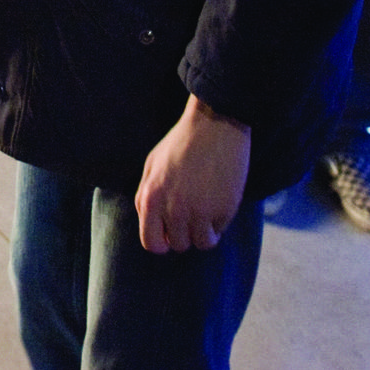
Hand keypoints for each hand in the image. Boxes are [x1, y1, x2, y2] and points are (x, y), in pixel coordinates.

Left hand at [137, 95, 251, 251]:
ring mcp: (200, 212)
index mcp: (151, 198)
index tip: (169, 232)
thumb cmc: (181, 143)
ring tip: (207, 212)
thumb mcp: (152, 166)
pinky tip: (219, 201)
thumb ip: (145, 196)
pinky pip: (220, 231)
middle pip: (178, 244)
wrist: (215, 125)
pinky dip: (220, 222)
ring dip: (204, 232)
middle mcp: (174, 209)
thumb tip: (148, 223)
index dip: (160, 241)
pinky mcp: (224, 210)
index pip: (151, 243)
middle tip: (192, 214)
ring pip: (202, 243)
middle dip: (184, 233)